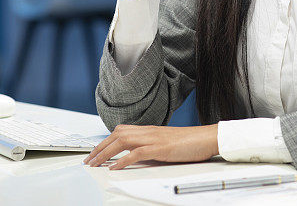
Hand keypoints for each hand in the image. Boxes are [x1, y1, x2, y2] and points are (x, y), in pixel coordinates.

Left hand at [83, 124, 218, 169]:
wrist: (208, 137)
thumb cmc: (191, 142)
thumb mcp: (165, 144)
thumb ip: (150, 147)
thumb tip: (135, 157)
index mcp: (149, 130)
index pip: (120, 132)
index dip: (105, 141)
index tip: (94, 152)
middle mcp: (148, 131)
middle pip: (117, 135)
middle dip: (99, 148)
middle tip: (88, 160)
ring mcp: (154, 138)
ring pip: (122, 141)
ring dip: (105, 153)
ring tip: (95, 164)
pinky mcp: (160, 148)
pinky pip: (136, 153)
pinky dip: (122, 160)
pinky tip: (114, 167)